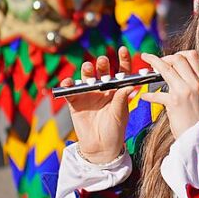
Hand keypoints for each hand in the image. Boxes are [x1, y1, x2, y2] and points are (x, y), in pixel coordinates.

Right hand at [59, 49, 135, 163]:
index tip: (122, 49)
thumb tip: (129, 84)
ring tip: (87, 68)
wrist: (101, 148)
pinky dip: (68, 85)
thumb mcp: (120, 115)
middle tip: (102, 61)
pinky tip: (69, 82)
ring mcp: (89, 95)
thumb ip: (122, 99)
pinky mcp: (75, 102)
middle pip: (102, 71)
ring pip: (86, 78)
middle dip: (102, 64)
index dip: (122, 60)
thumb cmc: (115, 131)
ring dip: (86, 71)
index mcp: (117, 90)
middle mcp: (103, 89)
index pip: (121, 71)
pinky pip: (71, 91)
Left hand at [140, 51, 198, 140]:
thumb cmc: (198, 118)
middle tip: (157, 63)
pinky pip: (157, 94)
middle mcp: (195, 84)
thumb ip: (193, 83)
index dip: (180, 53)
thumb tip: (179, 73)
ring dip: (153, 63)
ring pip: (166, 69)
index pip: (193, 56)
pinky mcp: (174, 102)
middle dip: (165, 58)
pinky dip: (149, 95)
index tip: (171, 58)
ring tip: (146, 62)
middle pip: (178, 58)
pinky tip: (144, 97)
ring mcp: (184, 91)